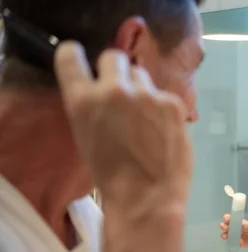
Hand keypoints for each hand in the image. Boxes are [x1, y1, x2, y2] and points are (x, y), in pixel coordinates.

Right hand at [54, 41, 191, 214]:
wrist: (146, 197)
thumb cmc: (111, 175)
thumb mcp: (87, 136)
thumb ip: (94, 106)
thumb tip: (104, 89)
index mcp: (83, 101)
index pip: (70, 56)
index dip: (75, 54)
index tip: (79, 55)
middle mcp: (113, 90)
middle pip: (113, 56)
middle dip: (115, 69)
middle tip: (121, 90)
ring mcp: (146, 94)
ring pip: (141, 75)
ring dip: (140, 89)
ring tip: (144, 118)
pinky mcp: (172, 102)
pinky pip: (163, 95)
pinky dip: (162, 108)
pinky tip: (163, 131)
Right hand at [219, 214, 247, 247]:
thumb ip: (247, 226)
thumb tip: (241, 225)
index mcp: (237, 222)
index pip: (228, 218)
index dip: (226, 219)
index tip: (227, 221)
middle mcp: (234, 228)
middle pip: (224, 226)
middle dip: (223, 227)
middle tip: (228, 229)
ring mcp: (234, 235)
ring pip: (225, 235)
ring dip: (225, 236)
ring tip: (229, 238)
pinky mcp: (236, 242)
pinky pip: (230, 244)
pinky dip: (230, 245)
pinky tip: (233, 246)